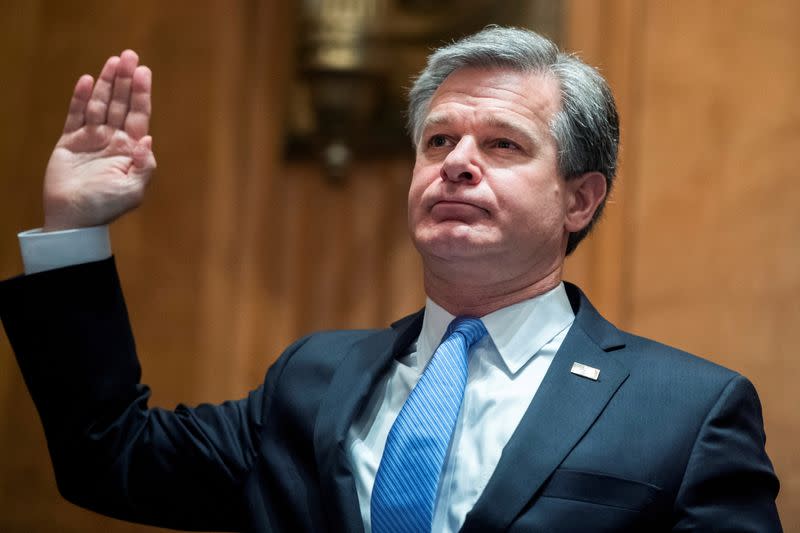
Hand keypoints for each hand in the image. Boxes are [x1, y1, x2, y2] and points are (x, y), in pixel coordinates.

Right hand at [43, 50, 155, 230]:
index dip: (141, 94)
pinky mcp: (70, 141)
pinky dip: (82, 98)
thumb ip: (145, 166)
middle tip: (130, 55)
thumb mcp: (133, 190)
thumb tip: (148, 139)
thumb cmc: (106, 207)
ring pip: (100, 104)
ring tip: (113, 61)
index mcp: (130, 150)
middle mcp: (112, 140)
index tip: (144, 72)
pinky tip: (88, 81)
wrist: (74, 218)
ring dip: (107, 82)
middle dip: (126, 80)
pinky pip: (76, 114)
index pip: (139, 116)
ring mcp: (91, 138)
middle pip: (121, 104)